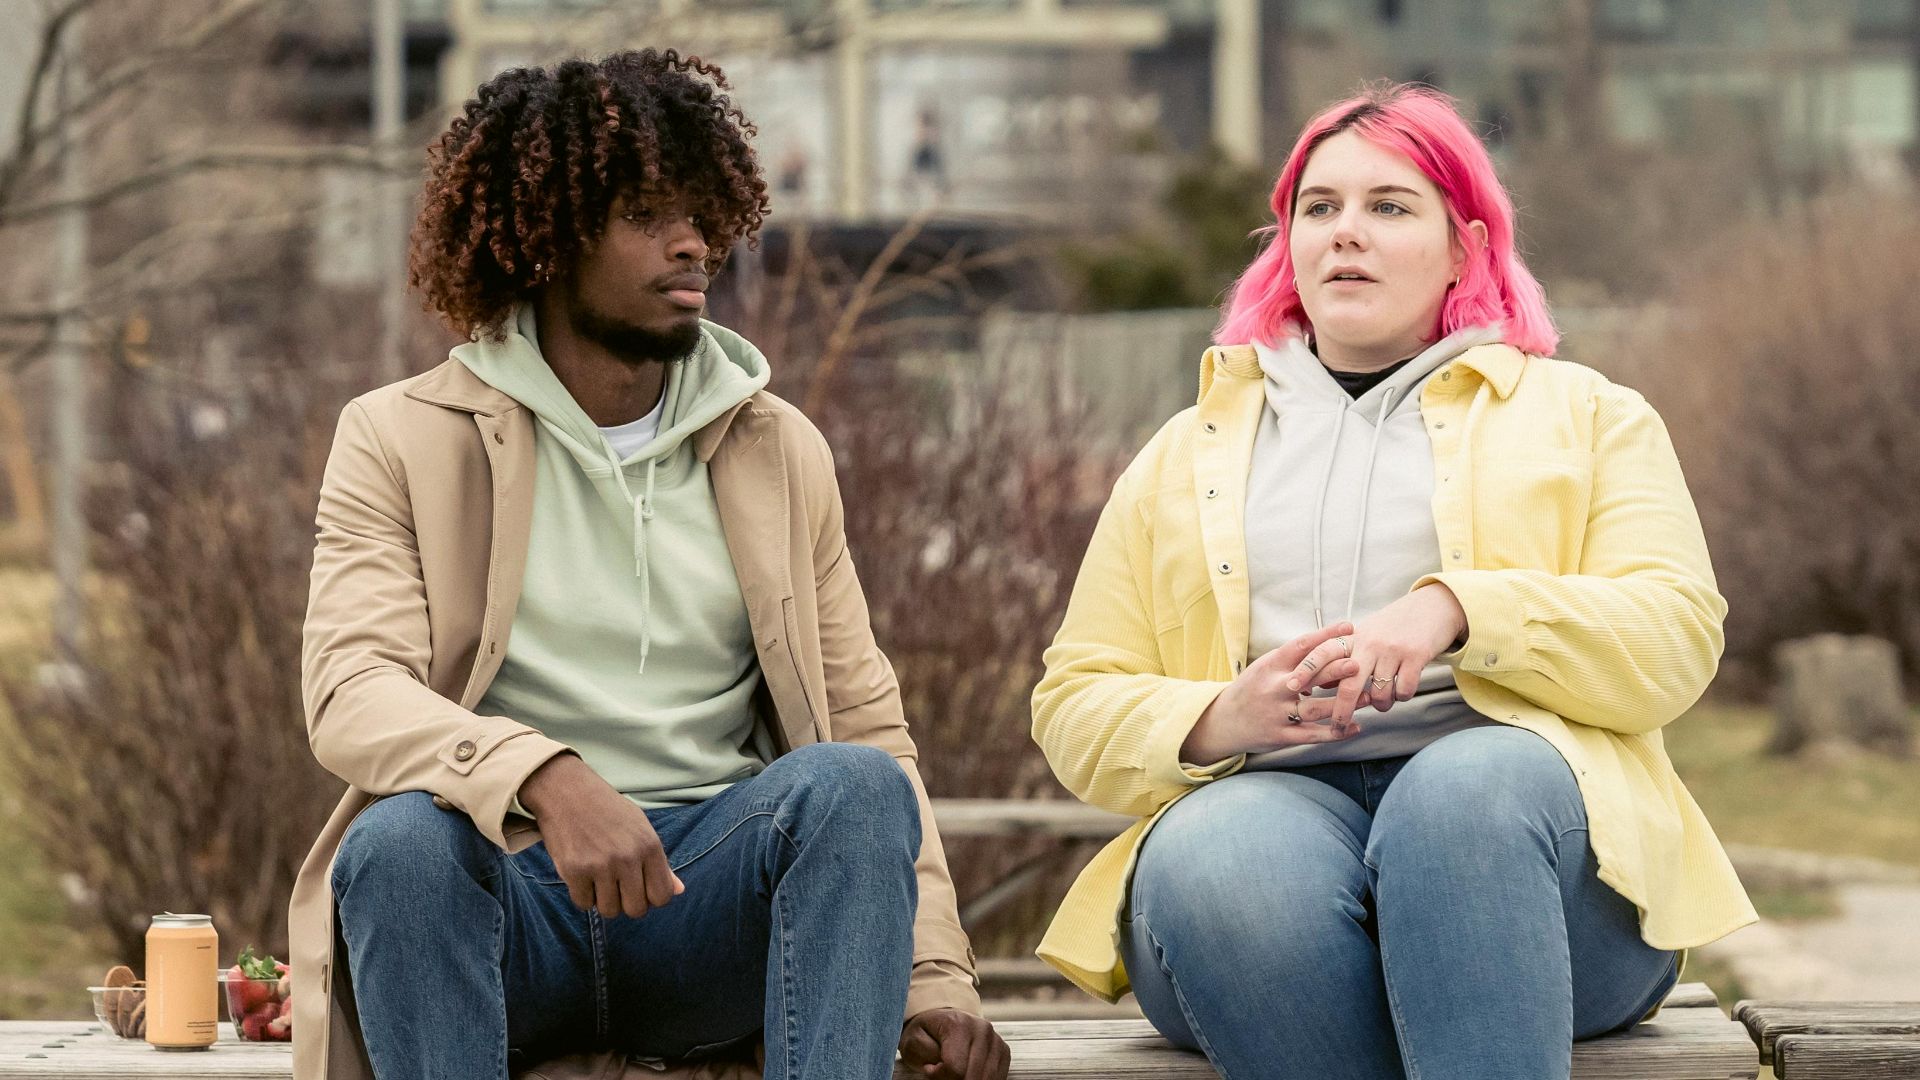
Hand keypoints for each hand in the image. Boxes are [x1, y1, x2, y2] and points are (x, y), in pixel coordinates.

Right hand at [517, 753, 683, 918]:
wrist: (567, 791)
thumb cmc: (608, 810)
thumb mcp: (641, 828)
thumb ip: (660, 862)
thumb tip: (679, 890)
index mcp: (650, 846)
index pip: (662, 896)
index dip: (651, 898)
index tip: (640, 889)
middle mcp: (628, 857)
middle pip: (636, 910)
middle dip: (627, 904)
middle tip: (617, 887)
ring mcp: (601, 865)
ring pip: (610, 911)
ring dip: (604, 900)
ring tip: (599, 880)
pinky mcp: (574, 871)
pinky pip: (584, 903)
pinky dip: (583, 895)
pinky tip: (582, 876)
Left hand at [899, 1009, 1009, 1079]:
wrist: (942, 1023)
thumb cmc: (926, 1034)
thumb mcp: (914, 1040)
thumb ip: (926, 1054)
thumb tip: (944, 1067)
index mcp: (959, 1024)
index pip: (955, 1068)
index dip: (939, 1076)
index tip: (931, 1068)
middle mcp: (982, 1029)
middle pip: (973, 1076)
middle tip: (943, 1072)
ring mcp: (995, 1039)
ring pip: (987, 1079)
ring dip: (967, 1079)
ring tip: (954, 1070)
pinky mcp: (1003, 1051)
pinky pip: (997, 1077)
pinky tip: (967, 1072)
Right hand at [1179, 621, 1364, 765]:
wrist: (1223, 721)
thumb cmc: (1252, 689)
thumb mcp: (1266, 667)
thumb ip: (1293, 658)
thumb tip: (1329, 641)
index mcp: (1270, 665)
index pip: (1301, 645)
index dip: (1326, 635)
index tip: (1349, 627)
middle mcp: (1274, 688)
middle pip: (1310, 676)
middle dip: (1336, 670)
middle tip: (1359, 663)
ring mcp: (1278, 713)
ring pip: (1315, 708)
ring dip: (1344, 703)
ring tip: (1369, 697)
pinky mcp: (1282, 736)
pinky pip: (1313, 735)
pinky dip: (1336, 731)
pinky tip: (1355, 726)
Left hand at [1285, 584, 1466, 727]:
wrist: (1432, 608)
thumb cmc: (1393, 626)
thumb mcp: (1365, 636)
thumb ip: (1343, 656)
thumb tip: (1321, 683)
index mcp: (1354, 637)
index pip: (1323, 652)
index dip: (1306, 669)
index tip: (1292, 686)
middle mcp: (1370, 643)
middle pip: (1349, 684)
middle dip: (1340, 710)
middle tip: (1336, 727)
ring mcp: (1393, 650)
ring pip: (1378, 693)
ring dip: (1380, 705)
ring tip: (1382, 702)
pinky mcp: (1416, 656)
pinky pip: (1403, 690)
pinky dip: (1401, 697)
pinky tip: (1401, 692)